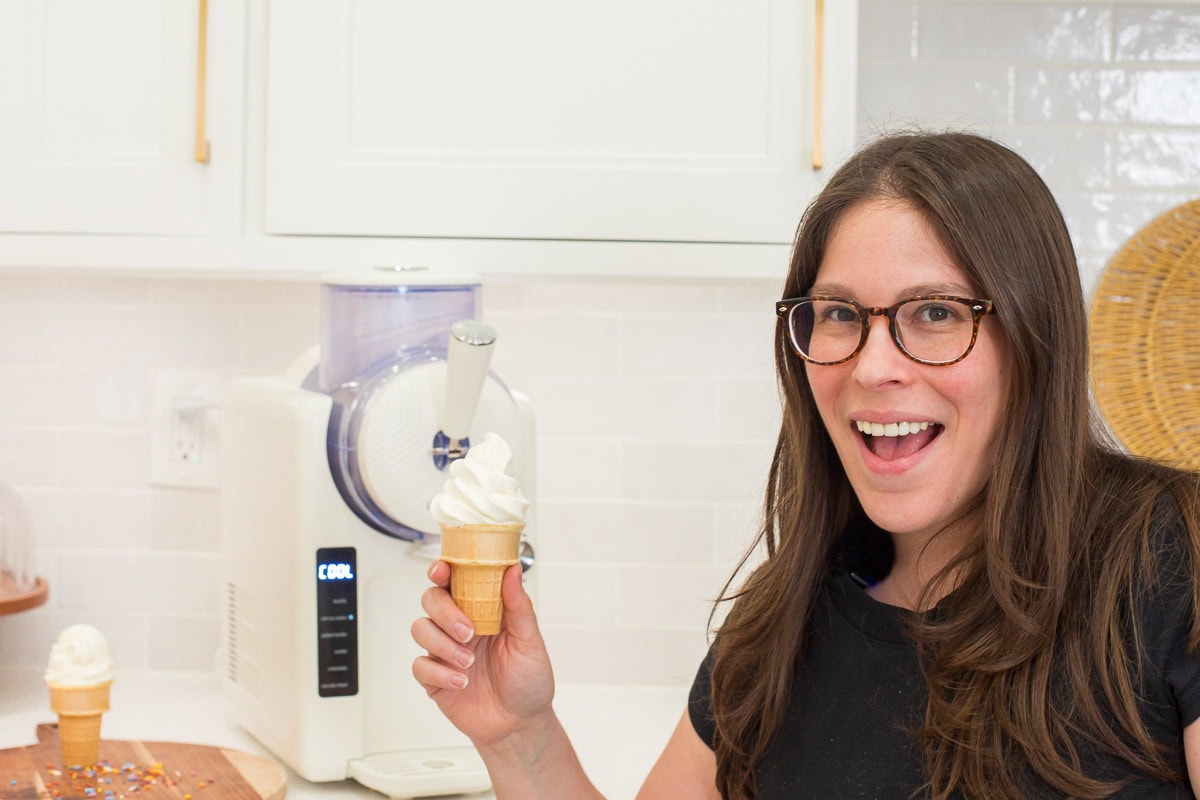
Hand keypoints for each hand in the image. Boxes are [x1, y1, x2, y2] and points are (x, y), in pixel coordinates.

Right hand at [412, 561, 554, 746]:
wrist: (520, 725)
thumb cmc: (528, 681)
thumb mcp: (530, 641)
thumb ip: (518, 605)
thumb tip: (511, 570)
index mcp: (481, 610)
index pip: (455, 580)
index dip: (443, 570)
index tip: (442, 570)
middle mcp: (459, 626)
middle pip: (431, 599)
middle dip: (445, 612)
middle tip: (468, 632)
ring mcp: (444, 651)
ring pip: (420, 629)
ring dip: (442, 644)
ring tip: (468, 663)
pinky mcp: (434, 678)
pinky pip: (420, 666)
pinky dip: (439, 672)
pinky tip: (461, 682)